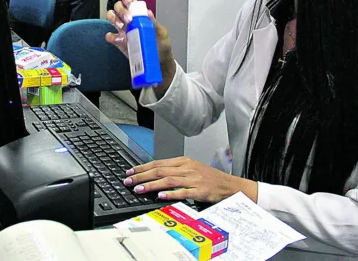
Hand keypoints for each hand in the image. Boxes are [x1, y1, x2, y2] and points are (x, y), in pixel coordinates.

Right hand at [105, 0, 176, 95]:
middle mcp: (130, 21)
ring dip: (114, 19)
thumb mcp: (162, 34)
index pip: (130, 2)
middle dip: (121, 10)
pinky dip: (112, 36)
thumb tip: (148, 13)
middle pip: (118, 7)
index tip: (128, 2)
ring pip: (112, 18)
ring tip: (122, 26)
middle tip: (128, 19)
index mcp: (140, 16)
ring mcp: (123, 31)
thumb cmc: (161, 47)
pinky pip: (110, 36)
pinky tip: (120, 39)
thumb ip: (154, 23)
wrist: (158, 63)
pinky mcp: (120, 42)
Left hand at [122, 156, 257, 203]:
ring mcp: (193, 179)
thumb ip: (174, 171)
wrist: (229, 185)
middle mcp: (186, 168)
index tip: (130, 172)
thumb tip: (154, 175)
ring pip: (168, 180)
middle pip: (159, 171)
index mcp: (183, 162)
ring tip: (139, 189)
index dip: (142, 167)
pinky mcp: (199, 190)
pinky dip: (170, 194)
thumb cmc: (209, 178)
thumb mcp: (191, 169)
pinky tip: (160, 196)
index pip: (158, 163)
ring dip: (151, 185)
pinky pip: (182, 192)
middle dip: (141, 176)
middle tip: (128, 181)